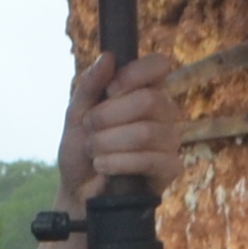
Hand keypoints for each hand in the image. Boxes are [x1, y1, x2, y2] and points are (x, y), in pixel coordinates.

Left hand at [56, 54, 178, 203]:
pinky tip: (103, 166)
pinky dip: (118, 162)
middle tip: (90, 128)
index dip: (134, 74)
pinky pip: (149, 159)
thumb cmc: (82, 149)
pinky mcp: (171, 168)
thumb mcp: (77, 112)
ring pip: (145, 132)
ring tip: (93, 151)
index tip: (110, 90)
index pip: (159, 65)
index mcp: (146, 90)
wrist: (79, 191)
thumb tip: (108, 57)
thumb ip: (89, 85)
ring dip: (108, 142)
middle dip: (109, 116)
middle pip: (148, 100)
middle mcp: (164, 112)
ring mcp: (170, 140)